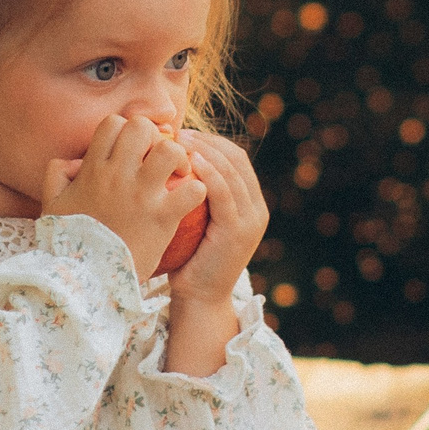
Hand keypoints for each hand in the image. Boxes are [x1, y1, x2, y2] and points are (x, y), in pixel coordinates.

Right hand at [41, 113, 203, 277]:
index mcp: (93, 169)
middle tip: (161, 159)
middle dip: (156, 137)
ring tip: (180, 175)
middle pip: (143, 128)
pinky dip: (197, 191)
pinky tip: (191, 200)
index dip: (127, 130)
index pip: (114, 123)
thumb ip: (56, 175)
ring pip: (170, 151)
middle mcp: (118, 175)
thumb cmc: (70, 243)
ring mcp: (142, 194)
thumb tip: (73, 162)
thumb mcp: (52, 205)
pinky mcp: (163, 217)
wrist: (85, 279)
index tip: (135, 150)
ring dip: (181, 159)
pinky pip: (192, 190)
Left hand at [162, 129, 266, 307]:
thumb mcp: (196, 221)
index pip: (236, 159)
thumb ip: (196, 195)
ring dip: (206, 152)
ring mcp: (251, 221)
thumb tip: (171, 163)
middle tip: (179, 131)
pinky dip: (209, 173)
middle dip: (208, 141)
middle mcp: (257, 210)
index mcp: (251, 204)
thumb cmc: (188, 259)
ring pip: (232, 172)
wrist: (199, 298)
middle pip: (237, 160)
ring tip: (181, 141)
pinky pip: (225, 192)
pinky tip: (190, 161)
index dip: (212, 141)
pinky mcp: (238, 231)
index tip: (184, 133)